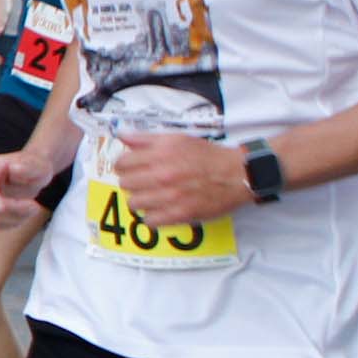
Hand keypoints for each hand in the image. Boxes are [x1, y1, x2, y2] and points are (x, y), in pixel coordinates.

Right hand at [0, 146, 53, 228]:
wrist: (34, 172)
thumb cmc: (35, 166)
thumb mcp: (37, 165)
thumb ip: (27, 167)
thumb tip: (14, 167)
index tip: (2, 207)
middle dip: (12, 210)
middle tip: (34, 206)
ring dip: (15, 218)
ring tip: (33, 209)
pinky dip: (12, 223)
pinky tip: (25, 215)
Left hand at [109, 130, 252, 230]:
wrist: (235, 173)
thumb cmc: (207, 156)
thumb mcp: (177, 139)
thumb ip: (146, 138)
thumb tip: (122, 136)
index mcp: (160, 154)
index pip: (122, 163)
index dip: (124, 165)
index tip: (130, 168)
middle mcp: (162, 174)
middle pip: (125, 184)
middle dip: (132, 182)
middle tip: (143, 182)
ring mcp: (170, 196)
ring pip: (134, 203)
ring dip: (140, 200)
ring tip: (151, 196)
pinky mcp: (179, 214)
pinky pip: (150, 221)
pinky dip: (153, 217)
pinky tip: (160, 210)